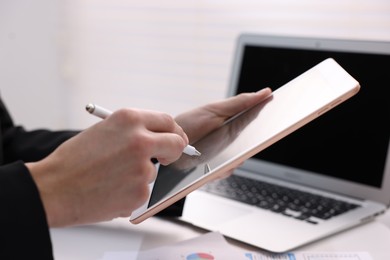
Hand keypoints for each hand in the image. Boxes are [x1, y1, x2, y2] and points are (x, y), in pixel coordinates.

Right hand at [27, 109, 188, 226]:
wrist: (54, 188)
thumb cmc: (73, 160)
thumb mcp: (104, 131)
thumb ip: (133, 131)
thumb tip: (157, 137)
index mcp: (129, 120)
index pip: (167, 121)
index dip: (174, 132)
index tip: (175, 139)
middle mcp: (140, 140)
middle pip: (176, 143)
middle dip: (174, 151)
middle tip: (166, 158)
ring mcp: (143, 168)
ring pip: (154, 171)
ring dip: (140, 176)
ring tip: (111, 179)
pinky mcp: (140, 192)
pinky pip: (143, 191)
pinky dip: (130, 193)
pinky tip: (110, 191)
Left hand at [175, 88, 271, 177]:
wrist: (169, 143)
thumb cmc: (190, 124)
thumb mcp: (215, 110)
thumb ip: (240, 103)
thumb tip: (265, 92)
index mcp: (236, 126)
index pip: (260, 125)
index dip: (273, 124)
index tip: (283, 118)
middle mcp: (233, 144)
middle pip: (253, 145)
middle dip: (258, 141)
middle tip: (263, 135)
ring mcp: (225, 158)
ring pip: (240, 161)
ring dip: (237, 158)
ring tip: (235, 152)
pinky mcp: (216, 171)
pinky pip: (227, 171)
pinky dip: (224, 169)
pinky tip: (219, 164)